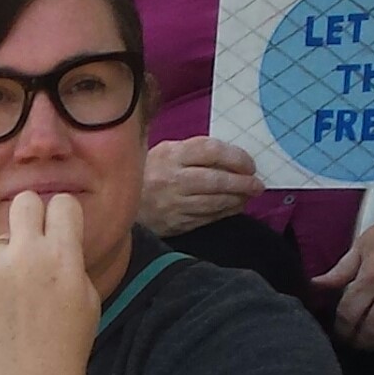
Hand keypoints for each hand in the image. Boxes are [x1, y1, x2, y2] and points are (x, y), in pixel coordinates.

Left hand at [0, 190, 98, 374]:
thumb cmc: (66, 347)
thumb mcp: (87, 299)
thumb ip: (70, 260)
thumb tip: (57, 237)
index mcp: (62, 256)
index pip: (63, 203)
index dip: (64, 216)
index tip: (63, 229)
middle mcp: (25, 255)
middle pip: (25, 201)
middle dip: (33, 215)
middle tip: (36, 240)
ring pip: (2, 241)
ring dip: (11, 257)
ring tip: (18, 298)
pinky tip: (1, 314)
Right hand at [140, 137, 257, 236]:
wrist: (115, 202)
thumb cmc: (147, 172)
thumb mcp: (164, 151)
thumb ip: (193, 151)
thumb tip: (230, 157)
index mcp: (171, 155)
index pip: (211, 151)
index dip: (236, 157)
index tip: (249, 164)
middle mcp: (172, 179)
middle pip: (216, 180)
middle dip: (242, 183)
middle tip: (257, 185)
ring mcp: (173, 204)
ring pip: (213, 202)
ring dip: (236, 200)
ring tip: (248, 196)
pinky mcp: (174, 223)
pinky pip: (206, 218)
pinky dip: (223, 213)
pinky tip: (233, 208)